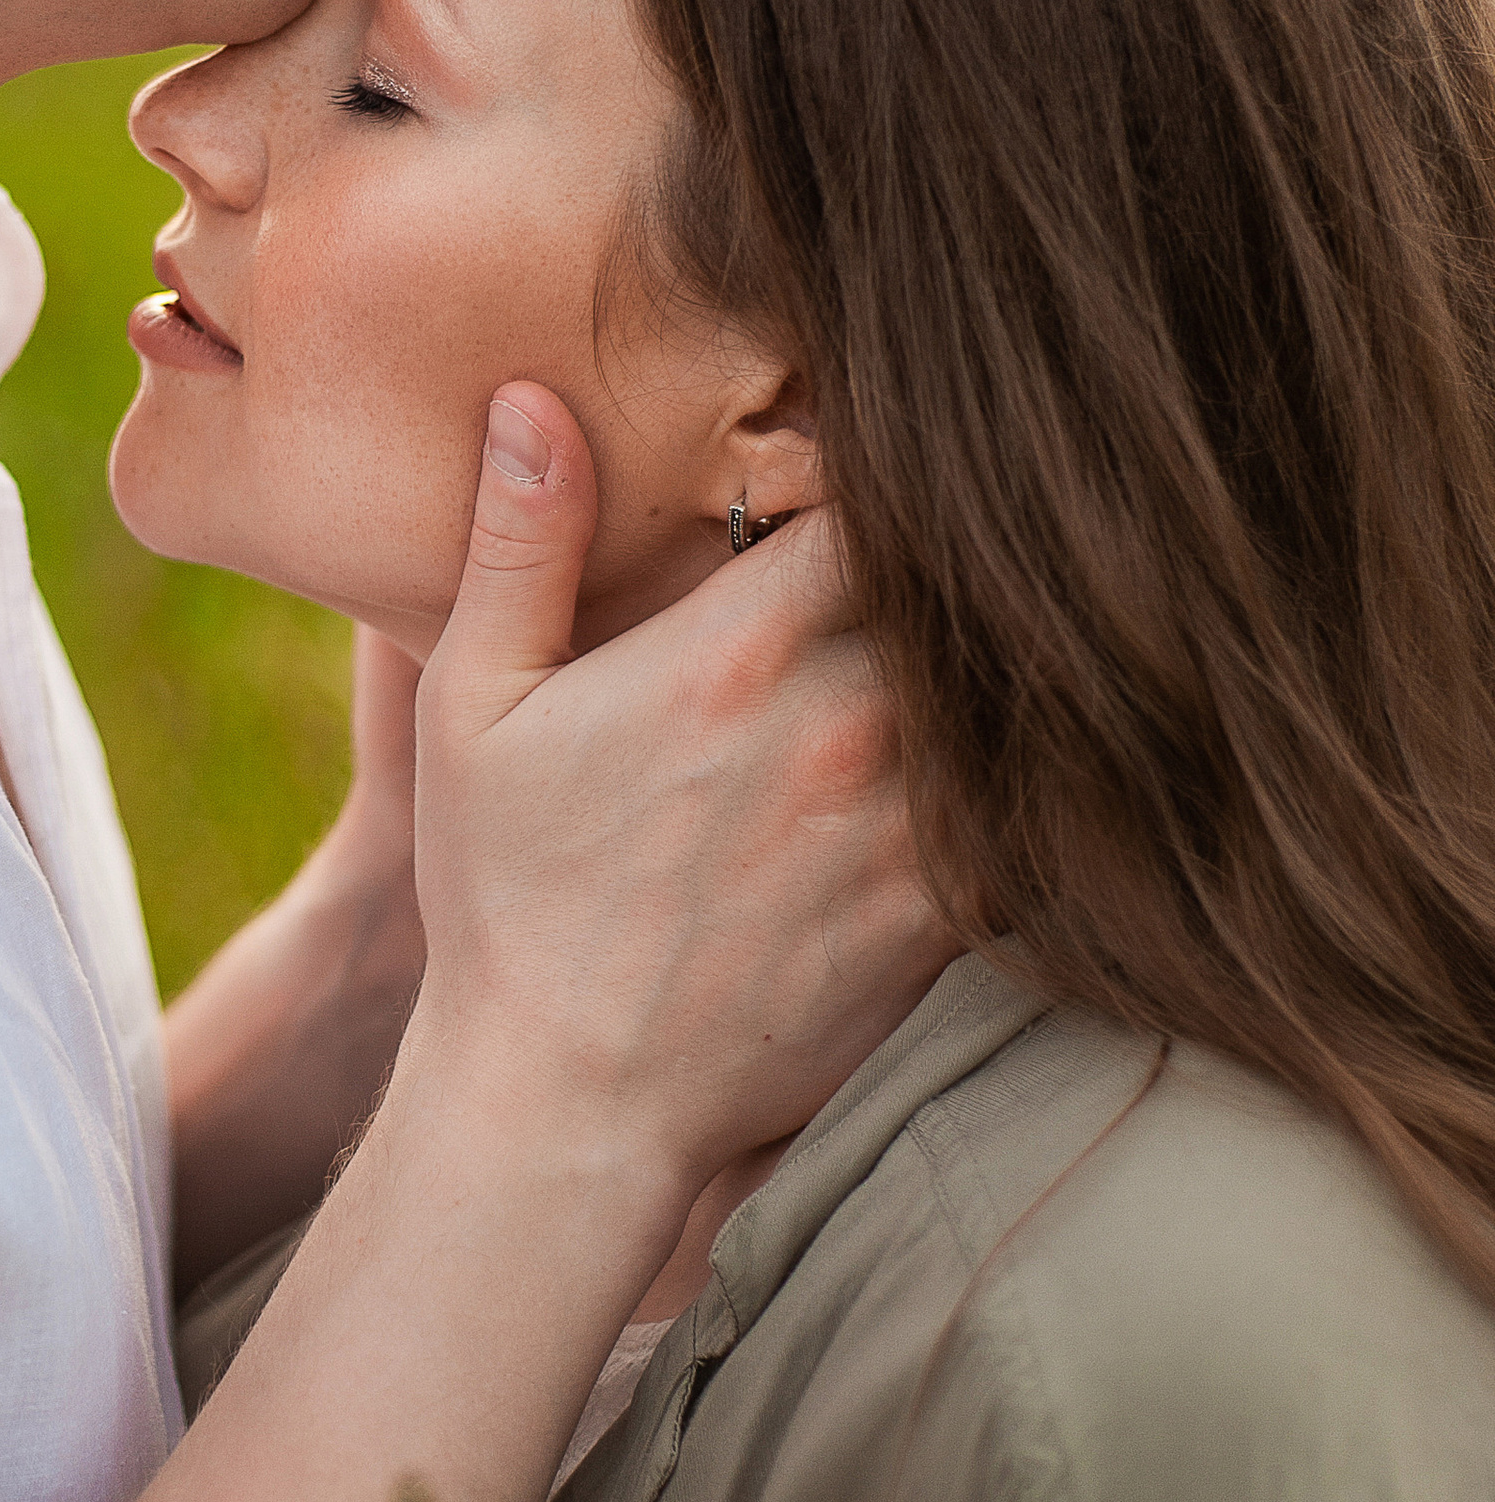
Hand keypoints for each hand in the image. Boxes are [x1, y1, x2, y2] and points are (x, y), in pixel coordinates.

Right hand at [408, 382, 949, 1195]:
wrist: (572, 1105)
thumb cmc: (507, 901)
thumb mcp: (473, 709)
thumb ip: (518, 545)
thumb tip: (531, 396)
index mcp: (735, 652)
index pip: (868, 496)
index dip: (877, 467)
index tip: (861, 466)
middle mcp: (846, 726)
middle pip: (958, 583)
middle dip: (950, 555)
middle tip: (949, 531)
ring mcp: (910, 826)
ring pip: (1008, 689)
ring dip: (995, 658)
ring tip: (998, 630)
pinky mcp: (947, 915)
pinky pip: (1029, 810)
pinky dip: (1022, 772)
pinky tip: (1010, 753)